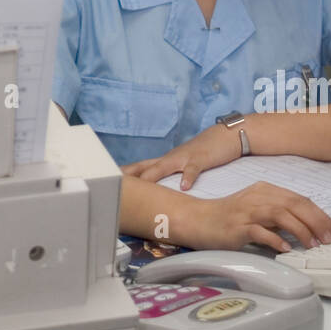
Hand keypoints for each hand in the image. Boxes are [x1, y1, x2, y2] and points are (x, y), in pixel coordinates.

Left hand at [124, 123, 242, 189]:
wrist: (223, 136)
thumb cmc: (201, 153)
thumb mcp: (182, 165)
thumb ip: (170, 176)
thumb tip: (157, 193)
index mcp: (165, 161)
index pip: (140, 168)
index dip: (124, 175)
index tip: (107, 182)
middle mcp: (170, 158)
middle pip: (146, 167)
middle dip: (131, 177)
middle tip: (115, 185)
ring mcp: (184, 158)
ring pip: (164, 167)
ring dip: (153, 176)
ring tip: (142, 188)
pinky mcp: (200, 159)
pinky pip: (193, 169)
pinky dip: (188, 177)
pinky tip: (185, 187)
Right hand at [177, 182, 330, 253]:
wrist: (198, 219)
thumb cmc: (228, 217)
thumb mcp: (256, 209)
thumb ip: (277, 214)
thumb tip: (305, 228)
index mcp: (265, 190)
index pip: (300, 199)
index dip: (319, 214)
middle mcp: (258, 197)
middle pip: (295, 205)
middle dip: (317, 222)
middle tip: (329, 239)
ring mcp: (247, 210)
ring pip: (281, 215)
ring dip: (301, 230)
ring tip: (312, 245)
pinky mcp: (238, 226)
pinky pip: (261, 231)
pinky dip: (276, 239)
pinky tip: (285, 248)